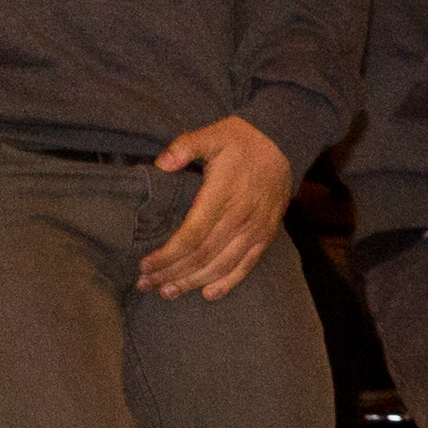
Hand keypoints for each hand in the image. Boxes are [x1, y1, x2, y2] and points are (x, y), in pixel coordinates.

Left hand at [140, 116, 296, 299]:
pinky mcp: (265, 236)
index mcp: (223, 195)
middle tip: (146, 284)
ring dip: (193, 282)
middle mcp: (240, 218)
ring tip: (168, 292)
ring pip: (220, 266)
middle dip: (171, 273)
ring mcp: (255, 230)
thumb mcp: (211, 134)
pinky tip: (207, 294)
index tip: (145, 265)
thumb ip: (185, 146)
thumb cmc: (241, 141)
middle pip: (201, 256)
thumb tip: (161, 164)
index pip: (191, 236)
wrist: (282, 144)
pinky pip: (246, 266)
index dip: (168, 255)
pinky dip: (227, 283)